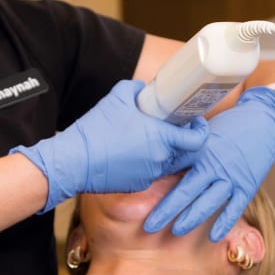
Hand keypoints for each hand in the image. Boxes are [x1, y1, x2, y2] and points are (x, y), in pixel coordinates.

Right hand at [11, 79, 207, 210]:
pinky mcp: (137, 185)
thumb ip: (136, 89)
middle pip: (186, 153)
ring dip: (165, 152)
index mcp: (161, 138)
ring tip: (150, 138)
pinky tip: (133, 152)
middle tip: (176, 128)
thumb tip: (144, 89)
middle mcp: (160, 159)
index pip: (198, 140)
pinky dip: (148, 163)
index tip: (196, 121)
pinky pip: (151, 172)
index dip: (201, 130)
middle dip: (185, 141)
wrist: (73, 162)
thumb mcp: (116, 97)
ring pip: (168, 163)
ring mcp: (150, 175)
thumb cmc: (96, 130)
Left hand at [143, 86, 274, 241]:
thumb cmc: (229, 127)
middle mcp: (214, 165)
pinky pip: (235, 208)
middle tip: (149, 226)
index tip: (139, 200)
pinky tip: (214, 236)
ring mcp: (232, 177)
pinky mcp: (248, 186)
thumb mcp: (203, 134)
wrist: (264, 121)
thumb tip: (159, 163)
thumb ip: (184, 151)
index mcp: (199, 150)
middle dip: (167, 210)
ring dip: (191, 218)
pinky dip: (225, 223)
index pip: (172, 170)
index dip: (156, 186)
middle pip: (186, 191)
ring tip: (176, 231)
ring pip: (208, 202)